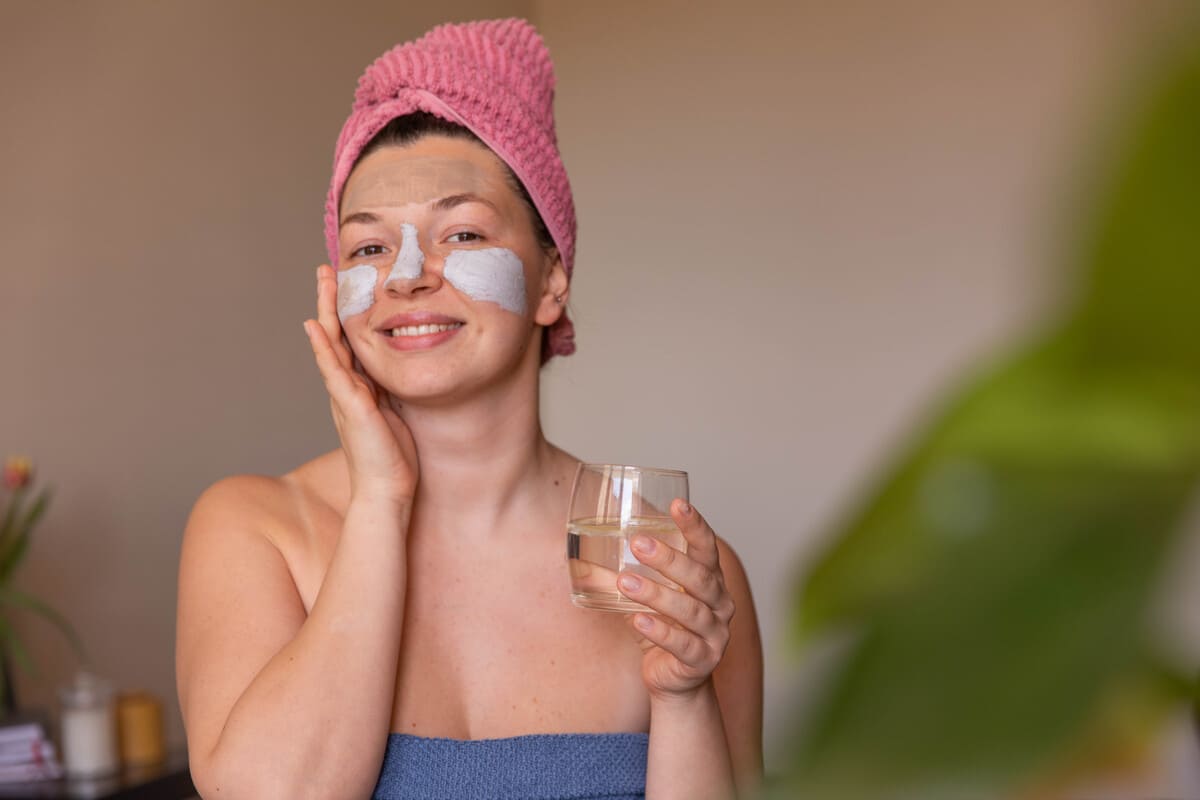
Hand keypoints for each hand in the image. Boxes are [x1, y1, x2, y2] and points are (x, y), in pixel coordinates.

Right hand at [303, 264, 417, 501]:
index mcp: (358, 388)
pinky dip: (323, 348)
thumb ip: (392, 391)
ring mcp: (345, 396)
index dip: (345, 313)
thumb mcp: (396, 413)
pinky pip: (334, 371)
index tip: (347, 284)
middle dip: (331, 301)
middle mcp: (346, 388)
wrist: (387, 492)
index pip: (349, 342)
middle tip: (326, 269)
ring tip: (322, 281)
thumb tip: (402, 373)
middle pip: (334, 335)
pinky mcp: (351, 407)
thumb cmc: (393, 458)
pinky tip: (315, 327)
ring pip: (330, 345)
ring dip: (325, 311)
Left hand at [617, 499, 735, 699]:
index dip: (695, 525)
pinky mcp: (703, 661)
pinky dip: (660, 631)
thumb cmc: (662, 630)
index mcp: (710, 581)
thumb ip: (620, 576)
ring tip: (626, 582)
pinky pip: (683, 645)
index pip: (707, 548)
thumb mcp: (642, 599)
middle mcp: (720, 604)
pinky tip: (638, 620)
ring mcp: (715, 634)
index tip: (677, 504)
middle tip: (638, 543)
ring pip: (690, 611)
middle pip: (700, 577)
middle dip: (669, 559)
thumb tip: (578, 556)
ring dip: (657, 594)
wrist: (676, 682)